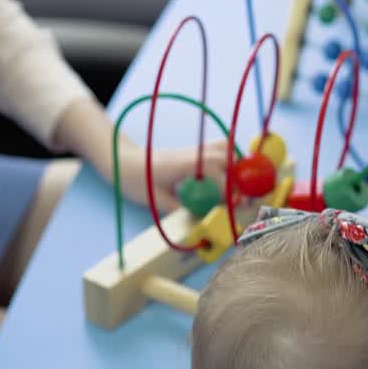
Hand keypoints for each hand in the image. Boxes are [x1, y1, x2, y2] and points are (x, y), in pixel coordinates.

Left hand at [115, 139, 229, 213]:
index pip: (213, 168)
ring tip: (238, 188)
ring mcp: (194, 149)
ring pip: (225, 148)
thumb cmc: (137, 181)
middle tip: (242, 199)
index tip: (235, 202)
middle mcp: (191, 152)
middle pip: (225, 156)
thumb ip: (179, 208)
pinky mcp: (195, 151)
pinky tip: (228, 178)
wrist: (124, 163)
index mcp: (182, 163)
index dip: (227, 186)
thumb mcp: (156, 200)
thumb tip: (203, 220)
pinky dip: (229, 160)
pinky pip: (219, 149)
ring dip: (235, 166)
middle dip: (238, 178)